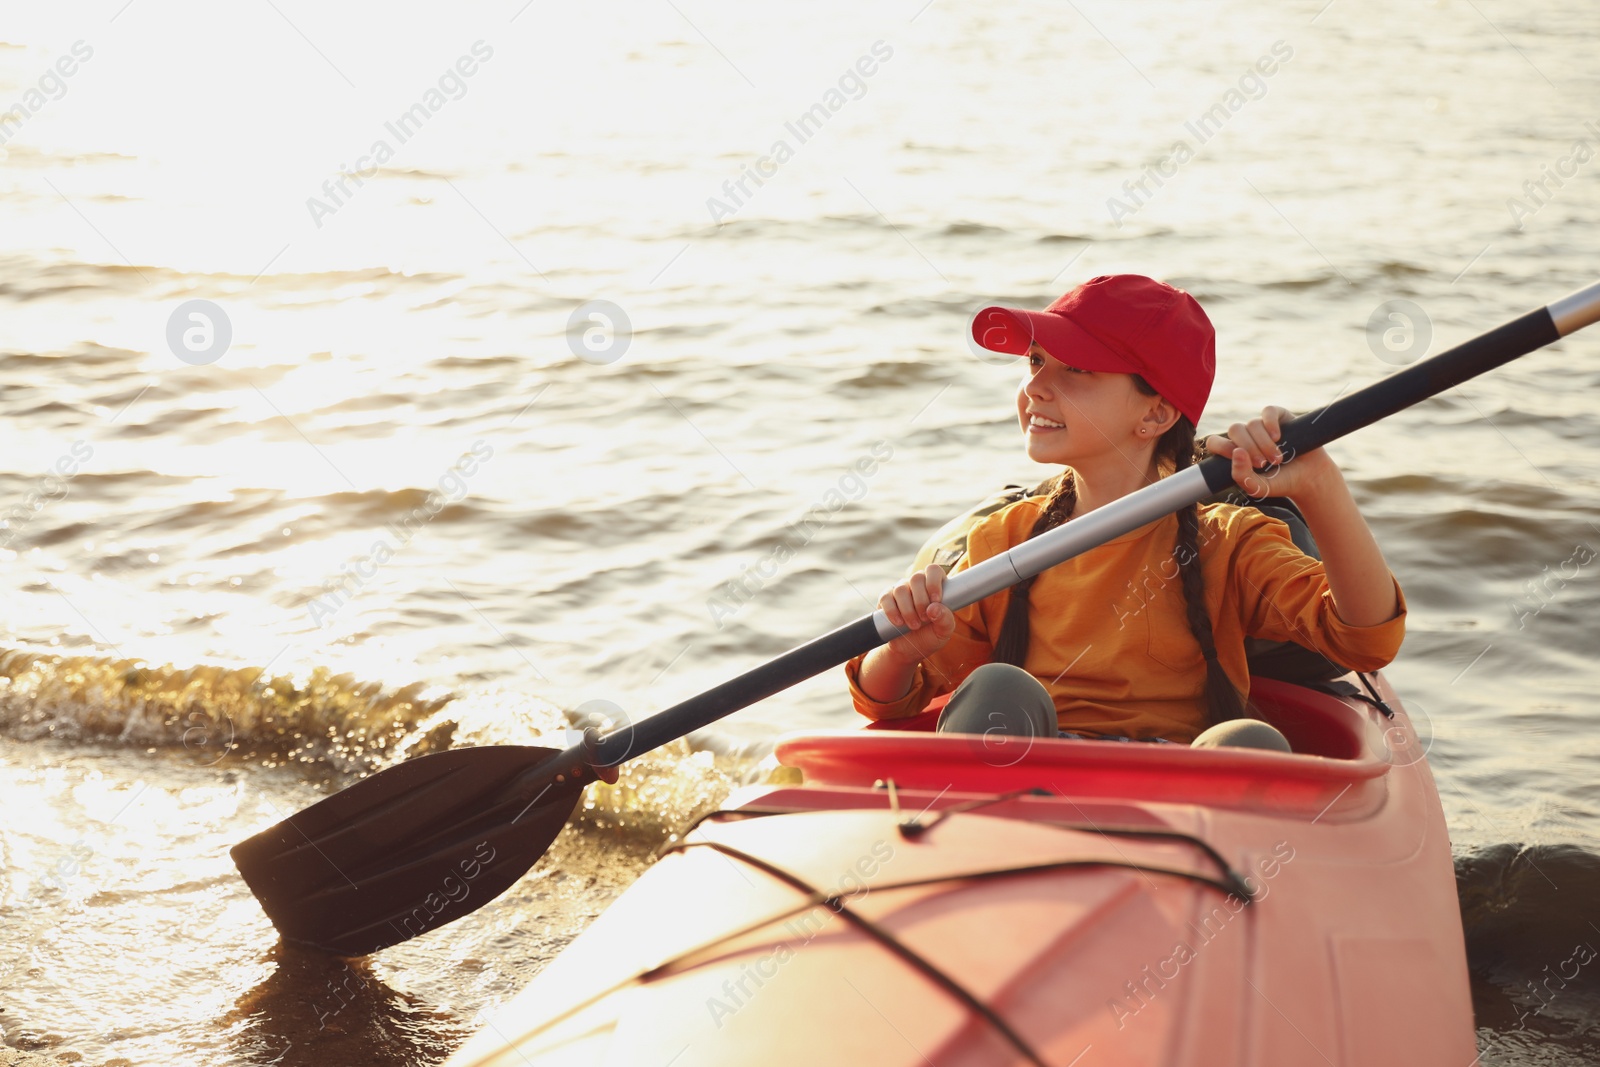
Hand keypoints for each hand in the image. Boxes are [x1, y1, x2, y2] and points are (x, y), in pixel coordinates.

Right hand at [878, 564, 956, 663]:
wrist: (908, 649)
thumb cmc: (929, 636)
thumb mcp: (943, 632)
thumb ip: (945, 620)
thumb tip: (934, 607)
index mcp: (934, 585)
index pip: (933, 570)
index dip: (933, 582)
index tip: (935, 600)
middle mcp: (917, 583)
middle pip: (916, 578)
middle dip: (921, 601)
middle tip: (924, 618)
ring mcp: (900, 589)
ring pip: (901, 589)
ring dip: (908, 609)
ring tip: (914, 625)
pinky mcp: (886, 598)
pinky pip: (886, 598)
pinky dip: (892, 611)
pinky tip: (899, 622)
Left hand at [1203, 405, 1338, 502]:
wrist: (1309, 477)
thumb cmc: (1280, 482)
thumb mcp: (1258, 487)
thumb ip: (1242, 476)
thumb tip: (1236, 452)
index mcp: (1234, 451)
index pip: (1215, 441)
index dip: (1221, 447)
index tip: (1239, 458)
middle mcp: (1245, 436)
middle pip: (1235, 430)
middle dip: (1249, 448)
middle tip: (1263, 464)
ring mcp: (1262, 426)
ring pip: (1252, 424)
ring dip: (1264, 443)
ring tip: (1277, 459)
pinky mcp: (1279, 417)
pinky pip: (1268, 412)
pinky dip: (1270, 424)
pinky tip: (1278, 437)